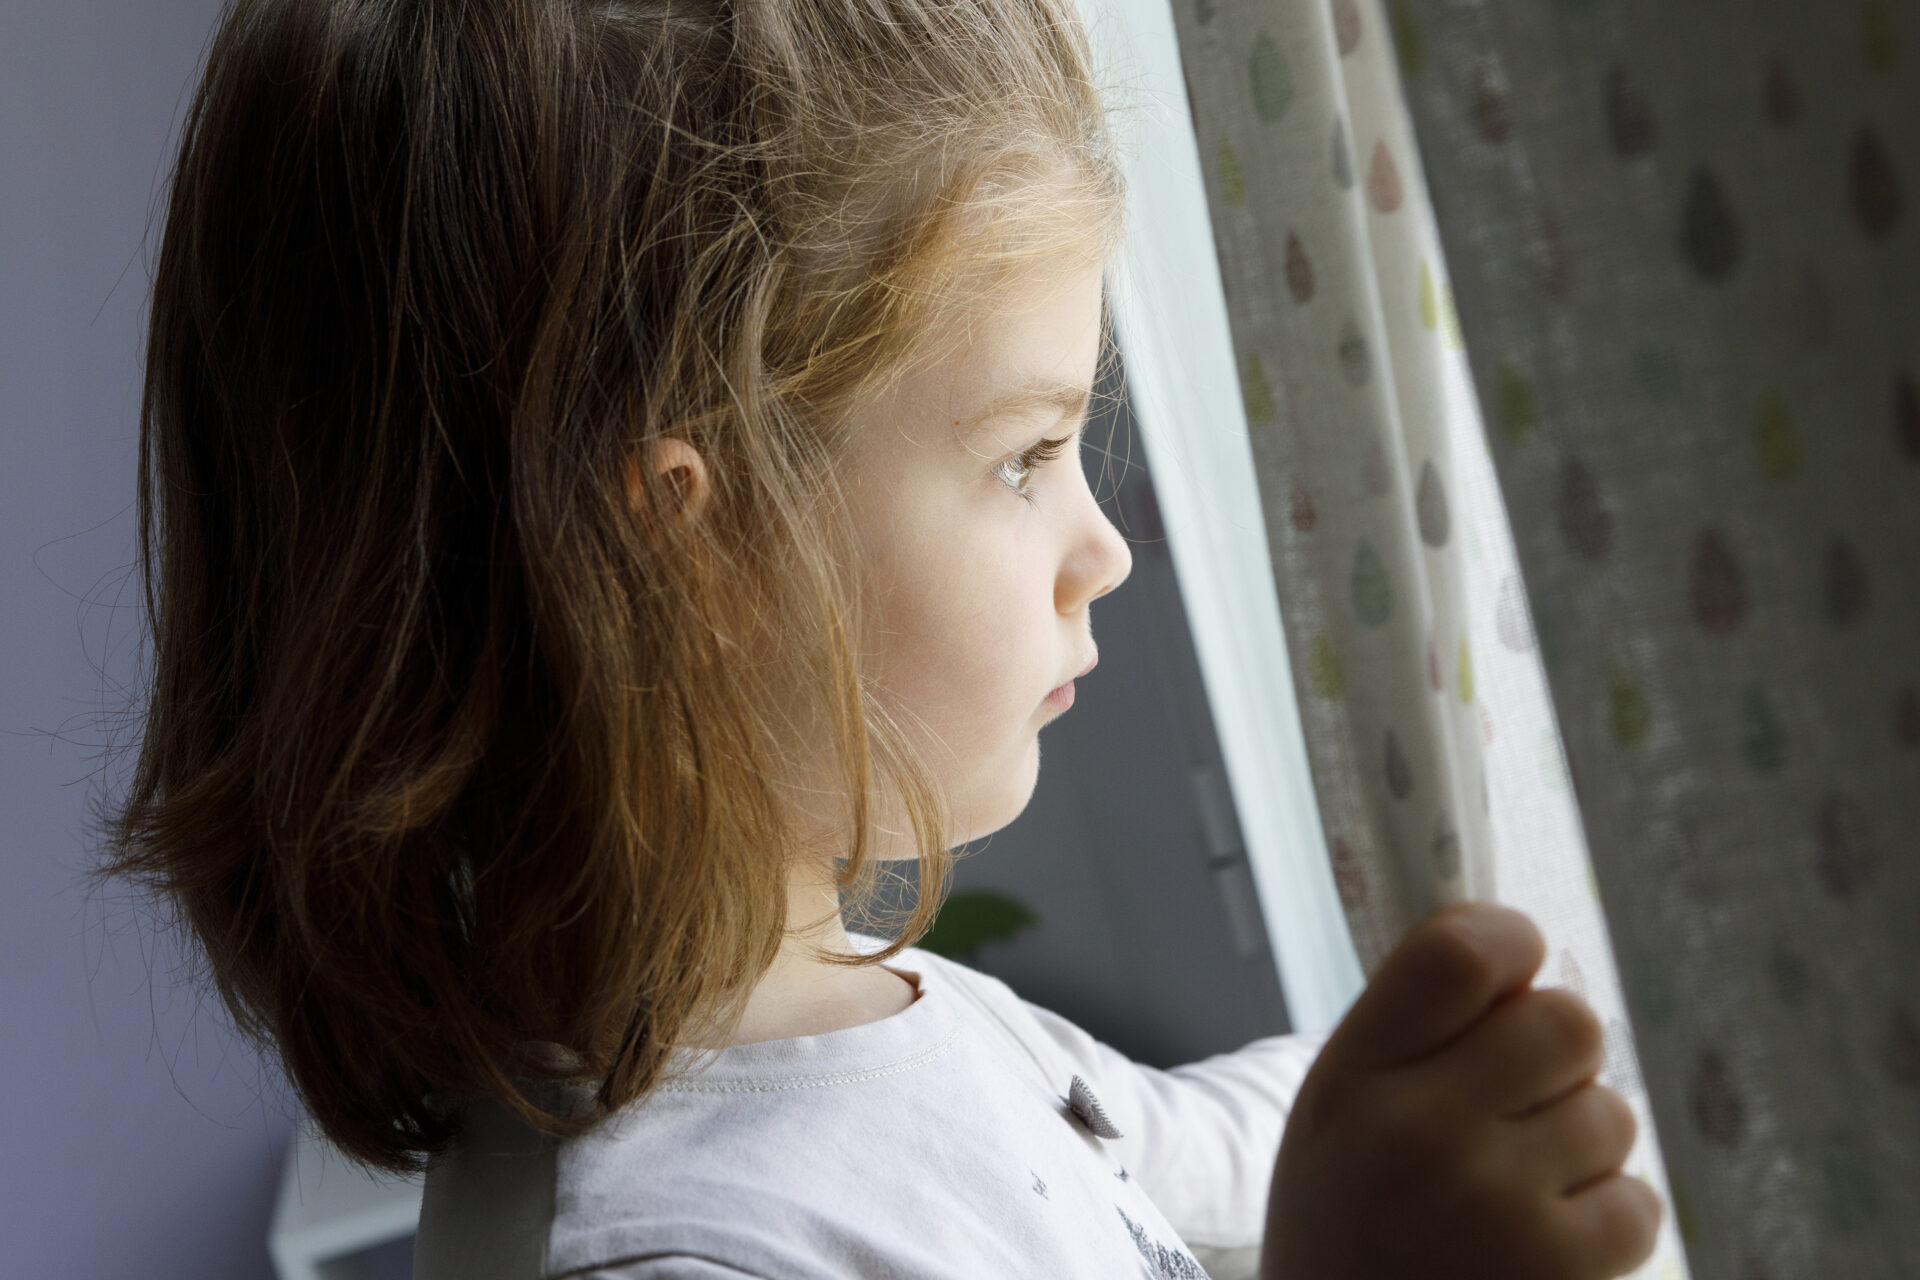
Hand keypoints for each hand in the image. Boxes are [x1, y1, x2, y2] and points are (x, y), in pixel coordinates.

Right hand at [1259, 902, 1660, 1279]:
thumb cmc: (1349, 1228)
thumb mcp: (1334, 1117)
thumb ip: (1408, 1034)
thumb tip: (1519, 960)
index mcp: (1352, 1080)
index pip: (1459, 953)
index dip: (1509, 942)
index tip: (1513, 974)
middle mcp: (1419, 1132)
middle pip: (1565, 1022)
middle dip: (1558, 1058)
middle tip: (1516, 1105)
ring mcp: (1493, 1203)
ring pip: (1610, 1114)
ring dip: (1581, 1149)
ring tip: (1516, 1196)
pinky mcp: (1557, 1269)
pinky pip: (1636, 1202)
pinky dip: (1606, 1221)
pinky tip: (1544, 1246)